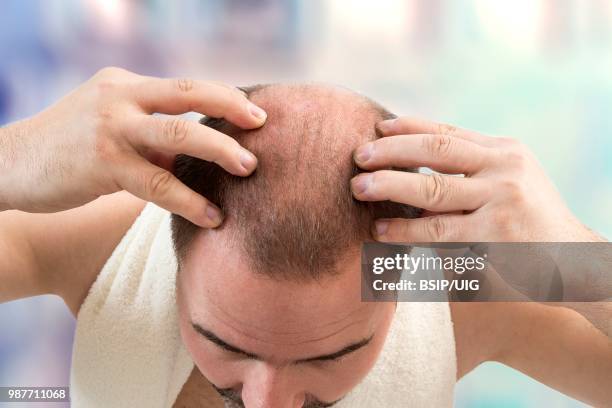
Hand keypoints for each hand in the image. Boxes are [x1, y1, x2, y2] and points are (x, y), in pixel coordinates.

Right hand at [0, 67, 266, 226]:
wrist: (10, 164)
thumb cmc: (71, 149)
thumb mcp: (112, 125)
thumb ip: (153, 135)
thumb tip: (202, 154)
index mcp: (126, 85)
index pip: (186, 85)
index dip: (225, 97)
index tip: (256, 113)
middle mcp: (120, 97)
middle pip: (188, 95)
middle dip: (230, 111)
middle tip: (262, 129)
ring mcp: (111, 128)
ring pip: (178, 135)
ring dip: (219, 151)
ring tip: (249, 170)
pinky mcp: (103, 163)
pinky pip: (158, 184)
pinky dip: (189, 200)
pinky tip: (211, 216)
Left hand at [351, 117, 603, 241]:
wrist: (573, 260)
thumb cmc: (529, 219)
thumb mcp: (509, 179)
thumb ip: (471, 166)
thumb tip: (411, 153)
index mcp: (504, 151)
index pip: (448, 132)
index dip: (409, 127)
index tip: (377, 128)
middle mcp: (504, 168)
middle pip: (436, 151)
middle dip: (391, 152)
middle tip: (358, 157)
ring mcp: (501, 200)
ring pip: (433, 190)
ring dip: (390, 187)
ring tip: (359, 189)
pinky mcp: (496, 235)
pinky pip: (439, 232)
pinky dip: (405, 230)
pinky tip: (382, 230)